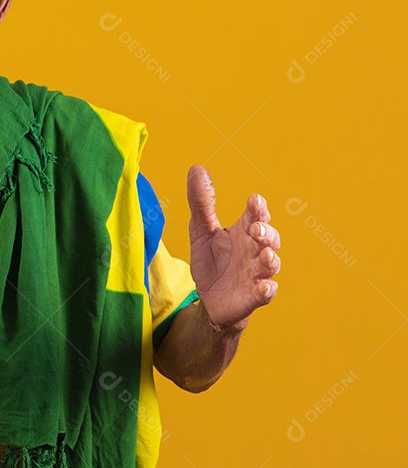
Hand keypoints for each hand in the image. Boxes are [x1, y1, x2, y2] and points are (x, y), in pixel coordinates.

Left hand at [186, 164, 281, 331]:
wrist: (209, 299)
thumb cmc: (211, 261)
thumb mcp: (201, 230)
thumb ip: (202, 203)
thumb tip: (196, 168)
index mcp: (243, 232)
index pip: (256, 215)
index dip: (258, 208)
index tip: (254, 200)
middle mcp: (254, 250)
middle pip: (269, 238)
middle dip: (266, 232)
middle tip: (255, 228)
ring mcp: (257, 274)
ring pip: (271, 264)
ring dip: (270, 258)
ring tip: (264, 254)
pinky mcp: (254, 296)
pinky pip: (266, 293)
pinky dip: (267, 290)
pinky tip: (265, 287)